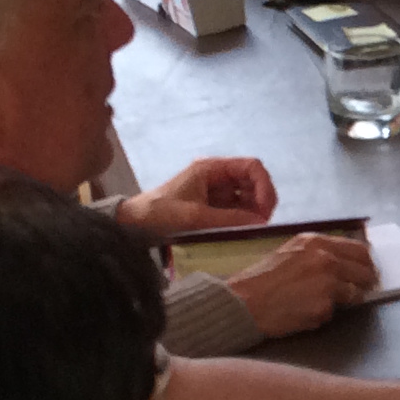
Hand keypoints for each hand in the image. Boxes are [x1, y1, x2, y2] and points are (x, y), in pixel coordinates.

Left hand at [116, 156, 277, 238]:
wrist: (134, 224)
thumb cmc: (160, 213)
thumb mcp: (195, 216)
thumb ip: (229, 219)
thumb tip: (261, 223)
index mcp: (212, 168)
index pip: (252, 167)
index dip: (264, 185)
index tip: (265, 209)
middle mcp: (218, 176)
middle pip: (253, 182)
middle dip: (262, 201)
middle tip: (262, 225)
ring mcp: (216, 192)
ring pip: (248, 198)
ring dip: (254, 213)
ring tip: (253, 231)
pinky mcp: (214, 208)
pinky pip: (238, 211)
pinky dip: (244, 220)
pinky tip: (243, 233)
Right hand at [224, 232, 374, 337]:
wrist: (243, 302)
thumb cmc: (261, 279)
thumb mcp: (290, 253)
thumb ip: (317, 254)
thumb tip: (344, 263)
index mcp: (315, 242)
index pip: (358, 249)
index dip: (366, 263)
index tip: (368, 271)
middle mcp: (326, 258)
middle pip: (364, 271)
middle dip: (365, 283)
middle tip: (362, 291)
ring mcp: (328, 282)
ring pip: (355, 294)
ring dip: (346, 301)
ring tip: (321, 303)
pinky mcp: (324, 306)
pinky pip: (334, 312)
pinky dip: (324, 315)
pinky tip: (304, 312)